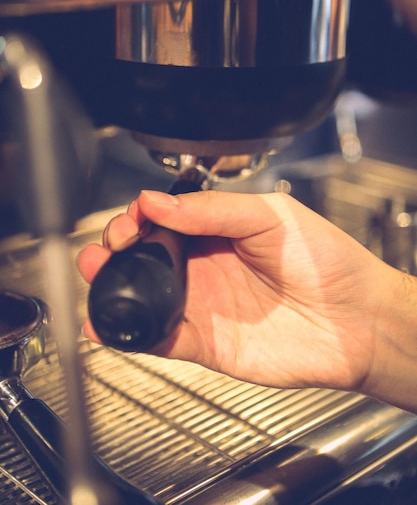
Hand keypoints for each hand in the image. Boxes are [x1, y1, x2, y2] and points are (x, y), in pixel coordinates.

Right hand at [77, 189, 399, 396]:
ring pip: (145, 294)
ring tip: (96, 274)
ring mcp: (203, 304)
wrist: (355, 320)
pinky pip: (158, 336)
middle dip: (118, 247)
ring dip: (114, 285)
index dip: (141, 216)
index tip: (132, 216)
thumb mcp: (270, 216)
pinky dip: (130, 332)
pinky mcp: (204, 342)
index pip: (165, 219)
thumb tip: (158, 200)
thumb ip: (212, 210)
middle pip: (147, 255)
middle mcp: (206, 266)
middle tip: (110, 244)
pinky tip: (108, 322)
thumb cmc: (326, 262)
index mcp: (220, 230)